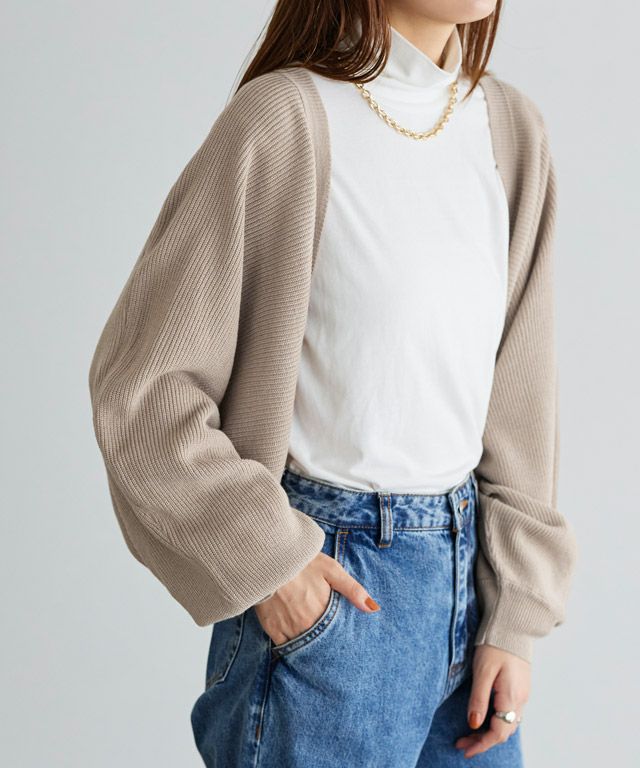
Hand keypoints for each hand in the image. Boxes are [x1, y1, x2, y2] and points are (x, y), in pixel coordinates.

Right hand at [253, 551, 379, 645]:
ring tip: (315, 646)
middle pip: (320, 644)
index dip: (341, 640)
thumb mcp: (331, 570)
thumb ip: (352, 590)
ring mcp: (287, 628)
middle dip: (326, 647)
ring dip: (309, 647)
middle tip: (331, 650)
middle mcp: (306, 625)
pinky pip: (284, 646)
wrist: (268, 558)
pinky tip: (296, 642)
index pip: (336, 636)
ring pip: (303, 647)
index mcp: (322, 612)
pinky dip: (291, 646)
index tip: (346, 645)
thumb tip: (373, 608)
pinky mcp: (271, 628)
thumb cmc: (302, 562)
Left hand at [455, 644, 530, 757]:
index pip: (497, 732)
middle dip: (483, 741)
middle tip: (462, 743)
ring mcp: (523, 695)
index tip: (465, 749)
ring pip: (508, 725)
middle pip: (503, 732)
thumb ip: (478, 699)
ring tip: (470, 735)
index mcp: (511, 697)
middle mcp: (521, 700)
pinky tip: (485, 720)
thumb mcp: (482, 671)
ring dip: (490, 733)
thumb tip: (473, 724)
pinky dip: (497, 723)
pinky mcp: (520, 689)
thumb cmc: (495, 645)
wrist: (512, 626)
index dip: (481, 744)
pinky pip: (511, 715)